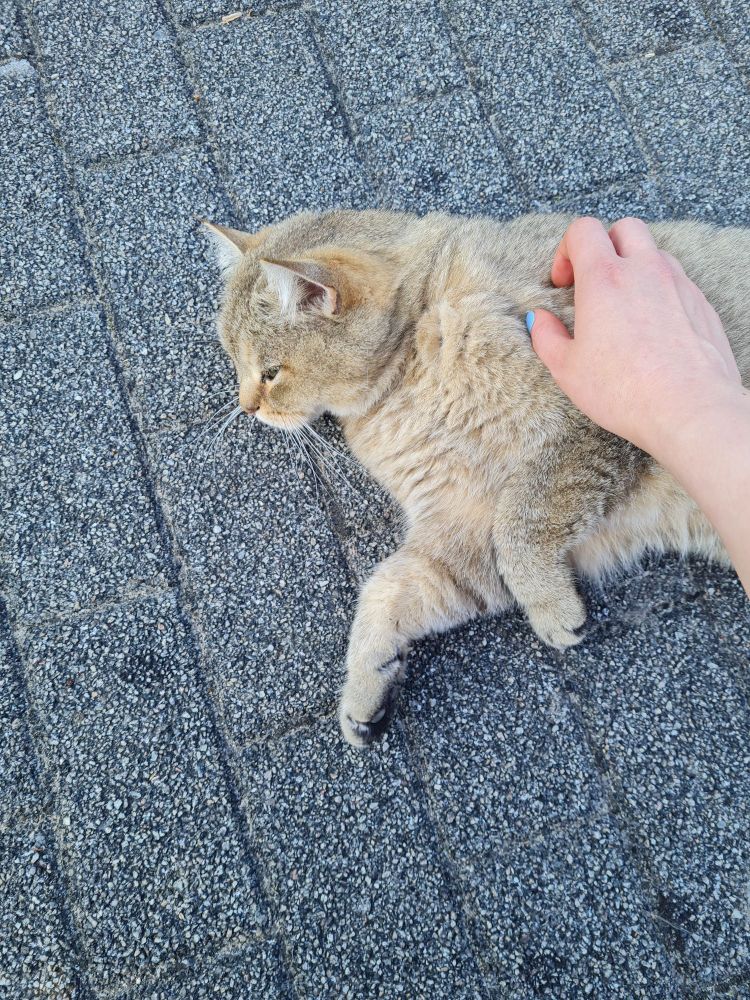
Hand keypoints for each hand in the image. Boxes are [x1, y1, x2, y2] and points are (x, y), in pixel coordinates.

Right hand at [528, 217, 741, 458]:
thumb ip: (546, 337)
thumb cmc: (624, 391)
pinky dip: (660, 293)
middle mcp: (645, 270)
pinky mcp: (701, 304)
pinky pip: (678, 282)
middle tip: (594, 284)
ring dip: (635, 268)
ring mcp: (678, 284)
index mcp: (605, 279)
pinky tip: (653, 330)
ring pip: (655, 253)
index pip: (584, 230)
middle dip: (605, 247)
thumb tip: (538, 319)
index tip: (564, 283)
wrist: (689, 409)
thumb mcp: (567, 369)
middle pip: (624, 228)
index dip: (567, 250)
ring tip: (625, 307)